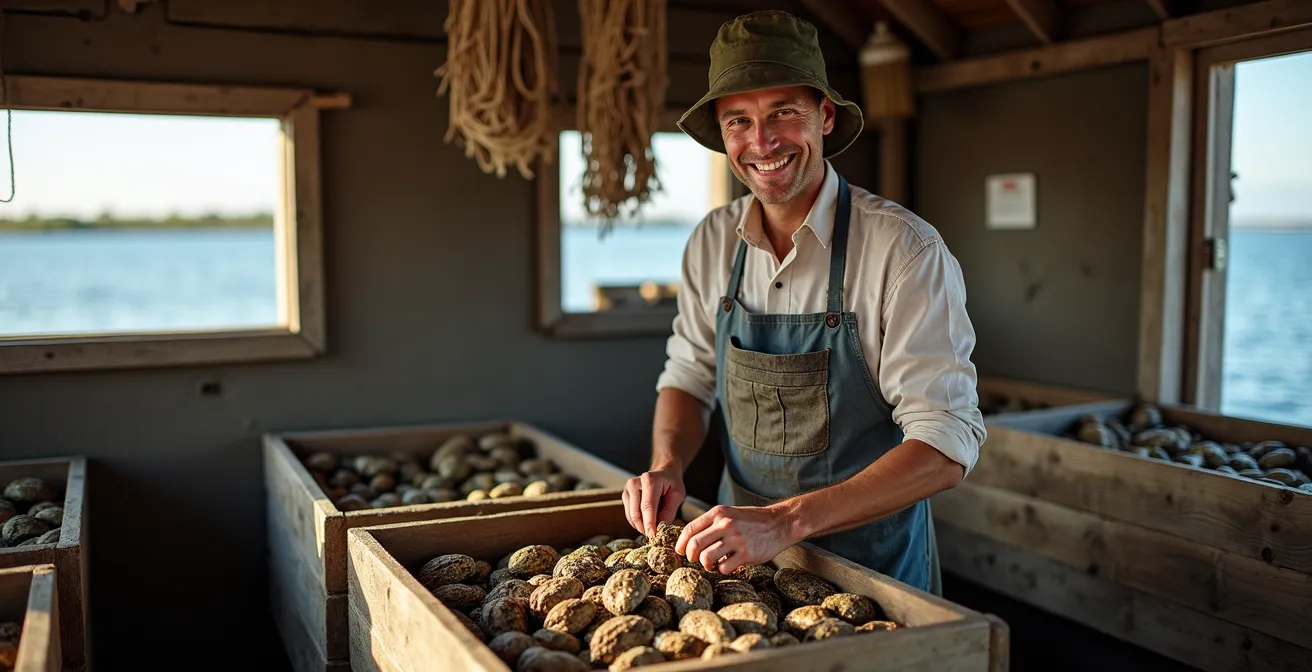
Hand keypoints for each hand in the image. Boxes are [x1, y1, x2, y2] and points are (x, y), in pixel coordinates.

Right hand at [622, 469, 685, 537]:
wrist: (664, 474)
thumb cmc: (672, 484)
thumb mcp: (677, 496)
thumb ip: (669, 511)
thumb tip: (661, 527)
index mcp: (649, 480)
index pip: (647, 506)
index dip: (649, 523)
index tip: (653, 536)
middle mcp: (635, 483)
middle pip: (636, 512)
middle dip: (645, 527)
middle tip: (655, 536)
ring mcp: (627, 489)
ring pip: (631, 515)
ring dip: (641, 526)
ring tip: (653, 527)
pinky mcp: (625, 496)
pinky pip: (629, 515)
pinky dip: (637, 522)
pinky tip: (647, 522)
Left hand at [675, 504, 798, 574]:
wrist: (780, 523)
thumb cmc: (751, 520)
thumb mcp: (729, 513)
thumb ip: (711, 523)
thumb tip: (689, 539)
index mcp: (719, 513)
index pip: (690, 529)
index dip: (681, 543)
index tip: (680, 551)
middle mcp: (726, 524)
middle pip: (694, 545)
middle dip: (690, 556)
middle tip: (694, 560)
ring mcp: (736, 539)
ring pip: (707, 558)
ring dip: (706, 564)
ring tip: (712, 563)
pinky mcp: (747, 554)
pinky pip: (724, 568)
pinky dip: (723, 569)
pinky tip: (729, 564)